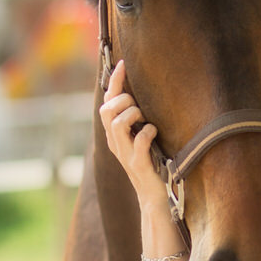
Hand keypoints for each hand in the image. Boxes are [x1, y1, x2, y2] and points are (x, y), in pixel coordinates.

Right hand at [99, 60, 165, 209]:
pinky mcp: (137, 164)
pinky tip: (154, 133)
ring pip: (117, 123)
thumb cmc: (151, 164)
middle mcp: (115, 142)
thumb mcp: (140, 138)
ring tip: (145, 120)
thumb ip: (137, 120)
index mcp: (114, 134)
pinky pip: (139, 142)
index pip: (108, 102)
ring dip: (133, 114)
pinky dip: (147, 133)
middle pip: (106, 109)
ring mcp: (124, 154)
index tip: (123, 63)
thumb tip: (143, 94)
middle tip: (139, 107)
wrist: (153, 197)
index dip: (114, 82)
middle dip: (124, 100)